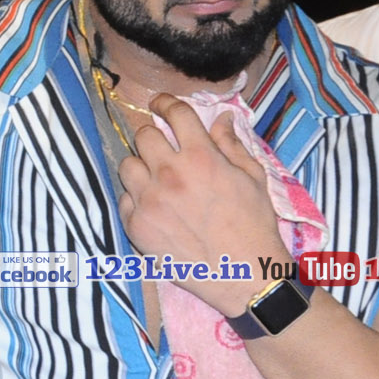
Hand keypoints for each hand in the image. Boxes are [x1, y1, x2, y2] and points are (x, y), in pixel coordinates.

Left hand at [115, 94, 284, 314]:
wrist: (244, 275)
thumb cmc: (254, 225)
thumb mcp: (253, 178)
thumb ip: (231, 145)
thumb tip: (221, 118)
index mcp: (201, 157)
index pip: (174, 114)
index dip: (165, 103)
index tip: (160, 104)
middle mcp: (169, 174)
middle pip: (143, 135)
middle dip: (154, 137)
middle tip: (163, 148)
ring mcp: (148, 200)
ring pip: (127, 165)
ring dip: (141, 167)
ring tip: (156, 179)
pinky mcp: (136, 225)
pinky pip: (124, 198)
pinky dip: (136, 199)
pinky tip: (154, 207)